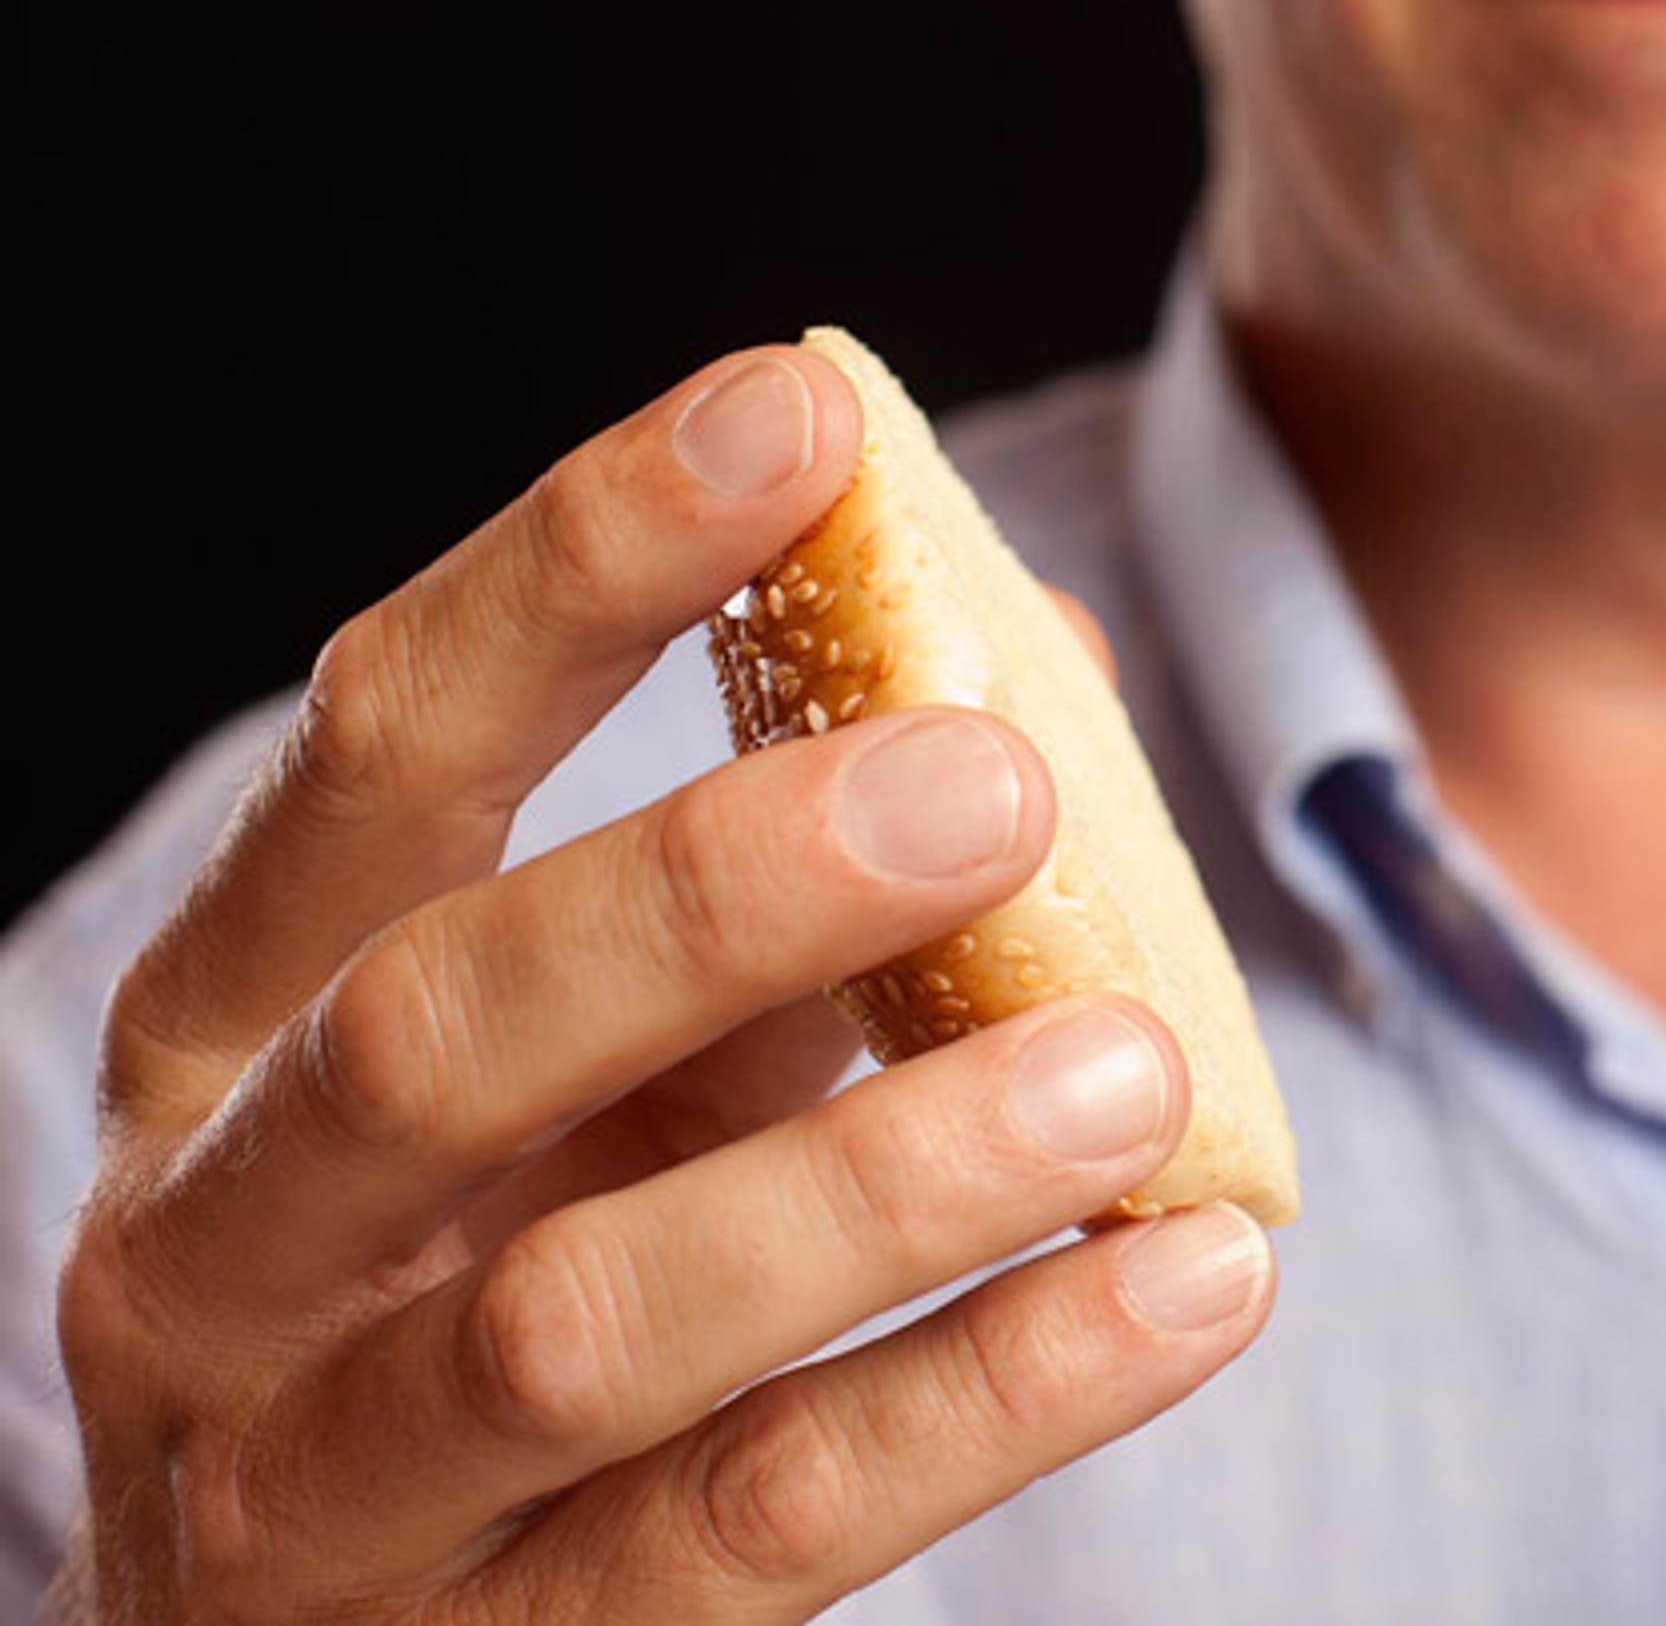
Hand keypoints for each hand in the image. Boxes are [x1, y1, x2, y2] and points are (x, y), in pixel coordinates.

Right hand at [49, 349, 1274, 1623]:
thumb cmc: (513, 1278)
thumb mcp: (604, 1069)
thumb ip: (777, 886)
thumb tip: (1036, 638)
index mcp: (234, 1031)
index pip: (377, 751)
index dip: (572, 567)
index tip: (791, 406)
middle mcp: (219, 1255)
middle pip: (436, 1031)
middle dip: (716, 889)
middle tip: (995, 779)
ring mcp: (315, 1501)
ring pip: (582, 1323)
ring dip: (879, 1179)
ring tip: (1132, 1061)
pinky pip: (747, 1535)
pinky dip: (985, 1401)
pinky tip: (1193, 1282)